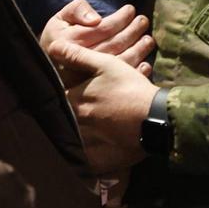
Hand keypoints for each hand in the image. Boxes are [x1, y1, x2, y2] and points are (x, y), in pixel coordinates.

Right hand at [41, 1, 153, 83]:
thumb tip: (96, 19)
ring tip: (148, 39)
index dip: (119, 19)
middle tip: (143, 21)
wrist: (44, 67)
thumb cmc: (57, 37)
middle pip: (114, 45)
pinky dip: (136, 72)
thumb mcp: (60, 18)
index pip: (102, 29)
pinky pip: (120, 81)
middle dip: (132, 31)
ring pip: (120, 62)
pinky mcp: (97, 90)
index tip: (130, 9)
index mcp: (72, 42)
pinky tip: (145, 64)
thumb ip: (76, 11)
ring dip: (138, 50)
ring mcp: (90, 78)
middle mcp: (81, 61)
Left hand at [46, 41, 158, 173]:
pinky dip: (82, 154)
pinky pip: (82, 159)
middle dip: (65, 113)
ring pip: (71, 138)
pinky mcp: (96, 160)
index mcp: (73, 101)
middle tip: (80, 109)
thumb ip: (77, 56)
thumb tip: (52, 46)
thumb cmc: (130, 88)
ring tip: (86, 127)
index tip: (64, 90)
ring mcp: (85, 144)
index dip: (57, 93)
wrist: (156, 118)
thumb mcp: (106, 64)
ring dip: (72, 132)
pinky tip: (90, 147)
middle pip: (61, 118)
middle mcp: (75, 124)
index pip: (54, 97)